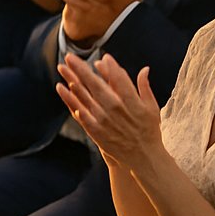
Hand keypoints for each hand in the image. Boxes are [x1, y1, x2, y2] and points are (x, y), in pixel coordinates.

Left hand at [56, 53, 162, 170]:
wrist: (143, 158)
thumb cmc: (149, 131)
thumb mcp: (152, 108)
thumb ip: (144, 87)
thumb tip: (143, 69)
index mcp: (132, 103)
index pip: (119, 80)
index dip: (111, 67)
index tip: (103, 56)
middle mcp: (116, 110)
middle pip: (96, 85)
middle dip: (82, 69)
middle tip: (71, 56)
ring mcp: (103, 120)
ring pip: (85, 96)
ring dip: (72, 80)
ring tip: (62, 68)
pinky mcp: (95, 130)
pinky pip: (80, 112)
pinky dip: (71, 100)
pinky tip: (62, 88)